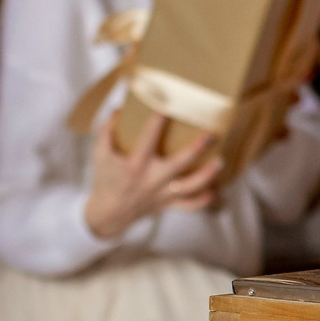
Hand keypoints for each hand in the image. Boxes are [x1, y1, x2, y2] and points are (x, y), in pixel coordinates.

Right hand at [83, 112, 221, 239]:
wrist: (108, 215)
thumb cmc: (105, 180)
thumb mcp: (99, 155)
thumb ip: (106, 131)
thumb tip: (118, 109)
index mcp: (135, 166)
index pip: (147, 138)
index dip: (157, 121)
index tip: (168, 105)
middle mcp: (151, 180)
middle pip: (179, 163)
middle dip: (196, 148)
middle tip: (211, 135)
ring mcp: (161, 194)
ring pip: (190, 186)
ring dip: (207, 174)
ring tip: (220, 161)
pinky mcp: (166, 205)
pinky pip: (188, 206)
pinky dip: (201, 200)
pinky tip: (212, 191)